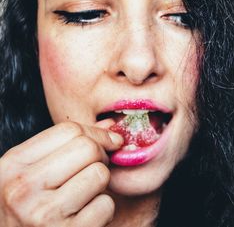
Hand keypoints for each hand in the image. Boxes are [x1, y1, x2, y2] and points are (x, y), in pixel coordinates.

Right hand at [0, 122, 122, 226]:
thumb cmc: (29, 211)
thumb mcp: (33, 174)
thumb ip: (67, 147)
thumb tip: (110, 125)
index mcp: (11, 165)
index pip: (69, 129)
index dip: (96, 134)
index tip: (107, 143)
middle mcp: (22, 188)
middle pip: (87, 147)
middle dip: (100, 157)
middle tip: (93, 172)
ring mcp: (43, 213)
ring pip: (100, 174)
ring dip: (100, 186)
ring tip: (84, 197)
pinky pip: (106, 204)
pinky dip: (103, 211)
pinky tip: (85, 218)